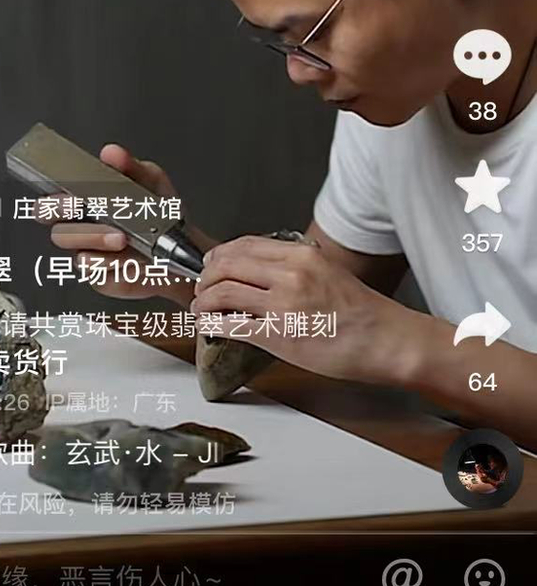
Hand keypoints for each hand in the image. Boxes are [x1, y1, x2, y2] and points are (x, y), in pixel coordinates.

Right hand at [40, 144, 192, 307]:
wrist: (182, 248)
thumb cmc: (160, 215)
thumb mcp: (151, 181)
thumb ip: (130, 167)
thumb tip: (112, 153)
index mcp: (86, 204)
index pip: (51, 202)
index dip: (50, 200)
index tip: (66, 194)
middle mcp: (83, 231)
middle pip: (58, 230)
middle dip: (68, 220)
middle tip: (82, 209)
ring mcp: (91, 256)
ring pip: (77, 252)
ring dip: (97, 240)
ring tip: (122, 236)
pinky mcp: (103, 278)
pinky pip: (98, 272)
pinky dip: (115, 263)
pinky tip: (130, 256)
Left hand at [190, 235, 416, 385]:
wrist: (385, 340)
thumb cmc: (363, 312)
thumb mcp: (329, 272)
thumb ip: (297, 267)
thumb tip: (266, 271)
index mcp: (302, 254)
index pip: (246, 245)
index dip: (221, 254)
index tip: (212, 263)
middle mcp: (290, 273)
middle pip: (228, 264)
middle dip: (206, 277)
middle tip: (201, 286)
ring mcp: (283, 304)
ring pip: (223, 292)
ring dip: (204, 300)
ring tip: (200, 308)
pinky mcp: (279, 335)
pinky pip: (232, 325)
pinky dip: (213, 324)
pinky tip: (209, 327)